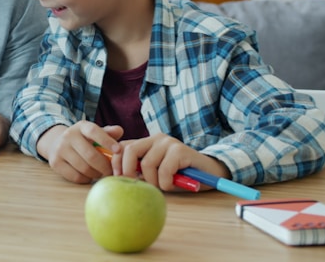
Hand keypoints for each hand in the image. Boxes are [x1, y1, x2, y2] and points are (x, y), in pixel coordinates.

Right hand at [35, 121, 124, 183]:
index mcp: (81, 126)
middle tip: (112, 171)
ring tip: (100, 172)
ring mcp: (60, 149)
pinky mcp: (55, 163)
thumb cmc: (83, 140)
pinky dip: (86, 179)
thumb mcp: (94, 133)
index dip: (107, 141)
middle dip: (105, 166)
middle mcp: (68, 136)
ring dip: (96, 173)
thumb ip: (107, 133)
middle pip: (91, 155)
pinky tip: (89, 175)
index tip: (118, 151)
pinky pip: (76, 177)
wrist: (57, 143)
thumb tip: (119, 131)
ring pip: (84, 168)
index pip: (94, 131)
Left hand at [112, 133, 231, 190]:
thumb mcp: (156, 172)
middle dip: (128, 171)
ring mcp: (169, 143)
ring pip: (147, 164)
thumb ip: (140, 170)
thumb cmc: (180, 175)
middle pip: (130, 150)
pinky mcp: (180, 150)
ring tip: (163, 185)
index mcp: (147, 142)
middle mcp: (156, 138)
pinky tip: (173, 184)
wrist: (208, 172)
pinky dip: (166, 183)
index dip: (116, 163)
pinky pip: (164, 170)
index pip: (122, 147)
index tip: (117, 179)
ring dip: (153, 182)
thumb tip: (118, 178)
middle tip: (137, 186)